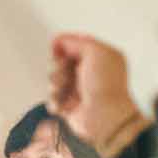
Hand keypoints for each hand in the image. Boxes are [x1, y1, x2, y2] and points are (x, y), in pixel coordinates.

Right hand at [48, 33, 140, 151]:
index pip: (75, 44)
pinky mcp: (69, 105)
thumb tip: (59, 41)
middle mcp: (89, 72)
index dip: (63, 45)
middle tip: (66, 72)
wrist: (103, 117)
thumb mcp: (96, 52)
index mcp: (100, 57)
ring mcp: (79, 89)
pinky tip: (63, 105)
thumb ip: (76, 42)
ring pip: (54, 79)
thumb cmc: (105, 85)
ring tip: (64, 91)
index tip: (56, 49)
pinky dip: (55, 100)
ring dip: (56, 84)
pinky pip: (53, 97)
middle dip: (58, 66)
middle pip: (61, 61)